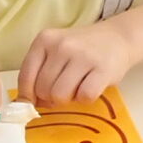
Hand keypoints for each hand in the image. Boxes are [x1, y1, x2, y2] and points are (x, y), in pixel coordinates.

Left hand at [18, 18, 138, 105]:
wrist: (117, 38)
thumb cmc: (81, 50)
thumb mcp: (55, 52)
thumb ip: (38, 73)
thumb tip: (26, 104)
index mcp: (44, 40)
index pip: (25, 77)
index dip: (28, 96)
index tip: (35, 101)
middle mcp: (61, 45)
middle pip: (42, 90)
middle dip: (51, 98)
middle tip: (64, 90)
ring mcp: (82, 56)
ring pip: (60, 95)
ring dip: (68, 99)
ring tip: (77, 87)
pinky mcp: (102, 69)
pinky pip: (84, 97)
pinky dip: (86, 99)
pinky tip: (90, 87)